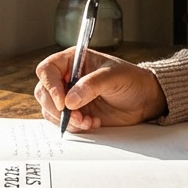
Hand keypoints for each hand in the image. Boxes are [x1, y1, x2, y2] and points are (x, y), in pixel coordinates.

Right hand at [34, 48, 167, 130]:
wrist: (144, 100)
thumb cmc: (131, 80)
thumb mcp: (114, 76)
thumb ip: (91, 85)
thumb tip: (70, 100)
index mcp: (73, 61)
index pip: (47, 70)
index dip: (50, 85)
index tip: (63, 102)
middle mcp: (67, 78)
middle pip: (43, 92)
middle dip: (57, 108)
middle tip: (76, 116)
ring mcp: (69, 97)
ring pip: (50, 110)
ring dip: (67, 120)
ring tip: (88, 121)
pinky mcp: (75, 113)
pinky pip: (63, 122)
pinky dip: (74, 127)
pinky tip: (92, 123)